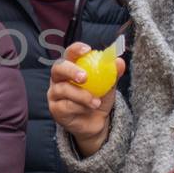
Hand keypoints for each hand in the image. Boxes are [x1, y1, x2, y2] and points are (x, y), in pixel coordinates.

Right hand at [48, 42, 124, 157]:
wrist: (96, 122)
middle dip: (71, 71)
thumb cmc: (98, 98)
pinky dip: (79, 107)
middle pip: (58, 69)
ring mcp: (54, 93)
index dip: (76, 49)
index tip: (88, 50)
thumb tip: (119, 61)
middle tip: (85, 77)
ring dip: (81, 96)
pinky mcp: (55, 109)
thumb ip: (113, 73)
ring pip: (63, 90)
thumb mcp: (108, 85)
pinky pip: (65, 106)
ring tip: (96, 102)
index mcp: (71, 66)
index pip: (70, 53)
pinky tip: (87, 110)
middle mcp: (59, 78)